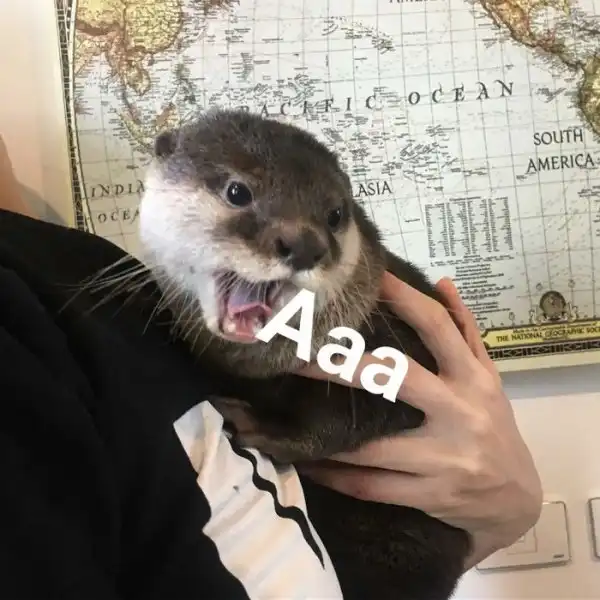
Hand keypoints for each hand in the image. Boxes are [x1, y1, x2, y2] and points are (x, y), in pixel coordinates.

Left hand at [298, 272, 542, 569]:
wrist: (517, 500)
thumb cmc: (496, 428)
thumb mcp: (489, 379)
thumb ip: (466, 332)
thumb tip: (442, 284)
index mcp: (472, 379)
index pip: (437, 327)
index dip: (403, 298)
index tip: (368, 279)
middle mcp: (458, 412)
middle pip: (394, 377)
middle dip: (343, 365)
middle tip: (299, 355)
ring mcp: (443, 458)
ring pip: (373, 445)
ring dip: (328, 433)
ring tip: (286, 418)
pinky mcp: (428, 495)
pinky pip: (371, 486)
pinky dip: (336, 477)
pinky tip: (309, 465)